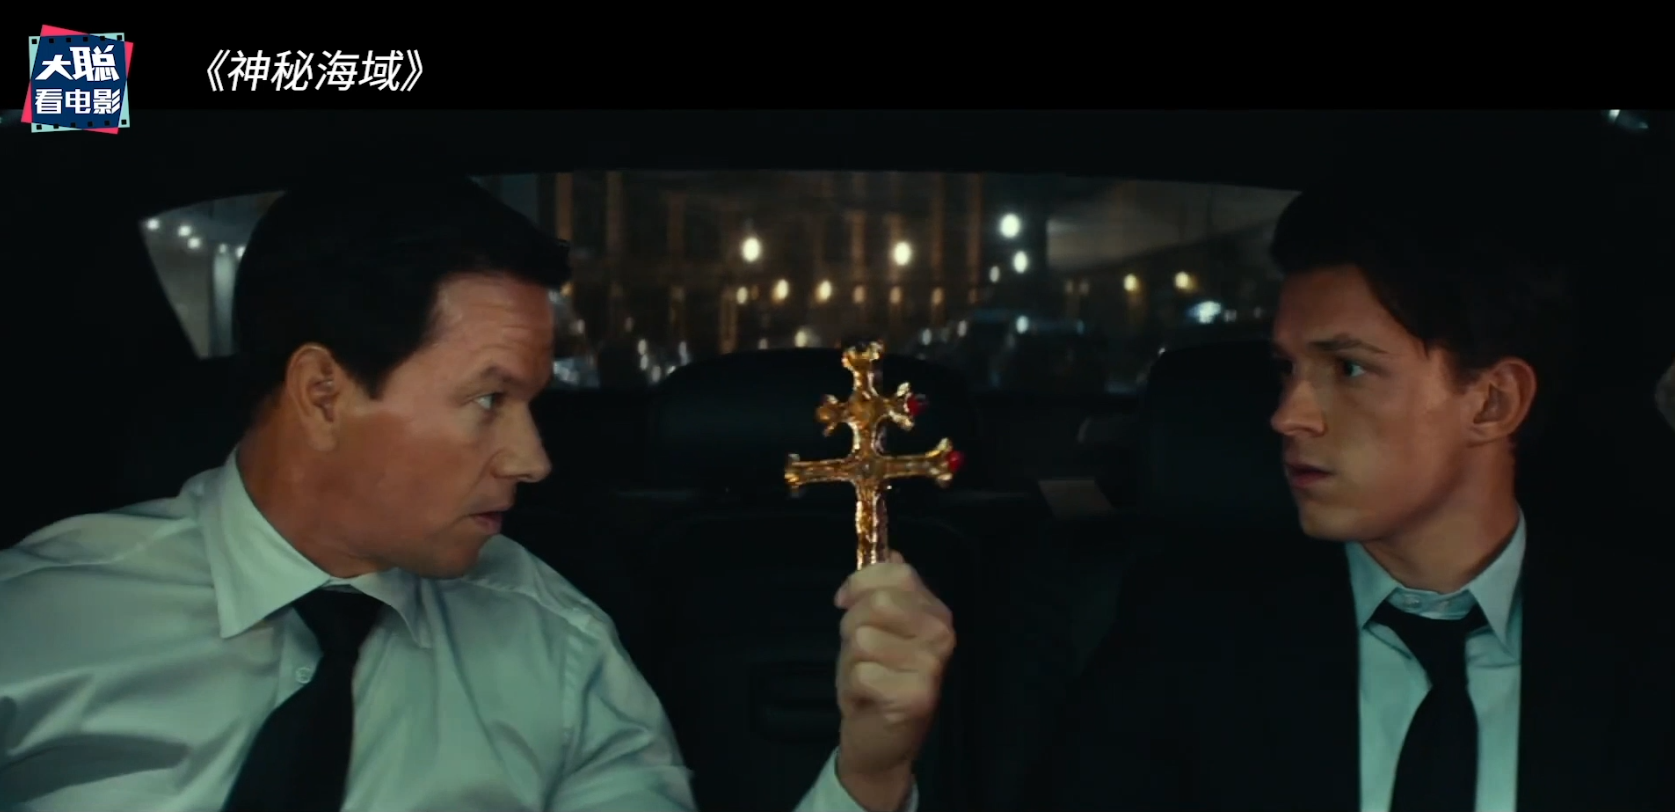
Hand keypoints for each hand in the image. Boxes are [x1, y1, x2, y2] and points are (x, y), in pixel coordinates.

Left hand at [833, 552, 955, 810]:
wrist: (882, 742)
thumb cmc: (877, 680)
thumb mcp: (878, 628)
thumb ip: (885, 590)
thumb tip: (889, 553)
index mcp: (935, 612)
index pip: (896, 573)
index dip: (860, 582)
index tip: (845, 602)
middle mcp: (941, 634)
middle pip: (877, 603)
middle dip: (852, 625)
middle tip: (860, 651)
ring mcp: (932, 666)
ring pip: (864, 637)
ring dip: (851, 659)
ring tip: (865, 675)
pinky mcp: (916, 697)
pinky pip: (862, 672)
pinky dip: (853, 685)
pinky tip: (867, 697)